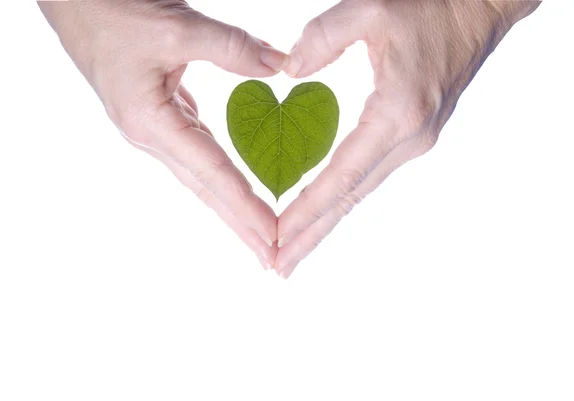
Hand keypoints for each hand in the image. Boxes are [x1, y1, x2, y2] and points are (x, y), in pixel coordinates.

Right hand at [39, 0, 289, 269]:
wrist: (77, 4)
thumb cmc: (113, 14)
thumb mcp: (176, 28)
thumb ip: (232, 48)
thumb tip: (280, 66)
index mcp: (151, 123)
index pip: (211, 173)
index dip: (244, 206)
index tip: (272, 236)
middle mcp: (152, 137)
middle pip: (205, 190)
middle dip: (240, 226)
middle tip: (272, 259)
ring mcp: (154, 131)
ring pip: (201, 178)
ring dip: (231, 208)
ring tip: (258, 236)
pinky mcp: (161, 119)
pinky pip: (198, 156)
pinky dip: (221, 178)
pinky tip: (234, 192)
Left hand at [275, 0, 540, 277]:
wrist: (477, 9)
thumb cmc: (429, 6)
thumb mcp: (370, 8)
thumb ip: (323, 37)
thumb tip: (288, 72)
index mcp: (398, 114)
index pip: (342, 175)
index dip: (307, 209)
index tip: (278, 237)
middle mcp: (409, 140)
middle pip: (351, 198)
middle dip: (311, 235)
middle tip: (278, 266)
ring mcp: (414, 143)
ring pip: (360, 193)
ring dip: (325, 224)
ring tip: (293, 251)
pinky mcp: (412, 137)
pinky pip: (369, 177)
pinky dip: (342, 200)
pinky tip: (325, 213)